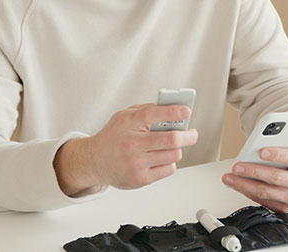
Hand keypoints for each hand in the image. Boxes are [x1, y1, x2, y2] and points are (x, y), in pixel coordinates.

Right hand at [54, 104, 197, 194]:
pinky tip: (159, 158)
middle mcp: (133, 143)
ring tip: (169, 146)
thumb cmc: (114, 136)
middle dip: (188, 135)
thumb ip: (147, 110)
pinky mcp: (141, 178)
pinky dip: (169, 162)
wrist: (95, 161)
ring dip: (176, 149)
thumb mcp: (124, 116)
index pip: (154, 114)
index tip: (186, 110)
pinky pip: (168, 169)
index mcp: (129, 123)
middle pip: (172, 139)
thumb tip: (172, 109)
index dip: (174, 111)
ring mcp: (137, 162)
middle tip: (192, 133)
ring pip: (174, 155)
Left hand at [221, 144, 287, 213]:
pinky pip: (262, 201)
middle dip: (254, 171)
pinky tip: (236, 184)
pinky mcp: (284, 207)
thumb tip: (256, 144)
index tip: (261, 151)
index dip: (278, 154)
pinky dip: (246, 191)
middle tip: (237, 166)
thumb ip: (277, 143)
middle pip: (276, 177)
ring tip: (230, 177)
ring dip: (244, 184)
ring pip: (266, 192)